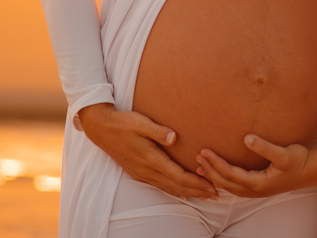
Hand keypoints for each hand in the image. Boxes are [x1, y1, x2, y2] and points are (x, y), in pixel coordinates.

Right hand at [78, 103, 216, 198]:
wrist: (100, 129)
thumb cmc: (122, 122)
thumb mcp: (140, 122)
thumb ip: (157, 130)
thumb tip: (174, 137)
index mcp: (150, 158)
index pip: (178, 176)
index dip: (196, 182)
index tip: (212, 185)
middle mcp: (147, 170)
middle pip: (176, 186)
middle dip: (197, 191)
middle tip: (216, 194)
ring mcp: (142, 173)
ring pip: (168, 188)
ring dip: (187, 192)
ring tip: (204, 195)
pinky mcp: (138, 171)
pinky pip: (160, 185)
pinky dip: (174, 190)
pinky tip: (182, 192)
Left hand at [195, 134, 311, 197]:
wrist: (310, 171)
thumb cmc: (298, 160)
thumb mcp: (283, 153)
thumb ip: (264, 146)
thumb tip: (246, 138)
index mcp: (257, 183)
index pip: (229, 173)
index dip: (215, 162)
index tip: (203, 150)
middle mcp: (254, 190)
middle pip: (224, 182)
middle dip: (209, 170)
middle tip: (197, 156)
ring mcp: (256, 191)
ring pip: (228, 187)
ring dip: (214, 176)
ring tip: (201, 165)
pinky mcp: (258, 188)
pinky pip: (234, 187)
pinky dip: (223, 180)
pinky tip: (218, 173)